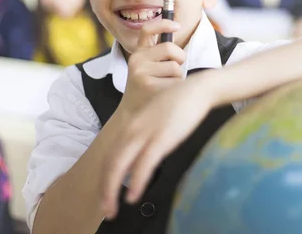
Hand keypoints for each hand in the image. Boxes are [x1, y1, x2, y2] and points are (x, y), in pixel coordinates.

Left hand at [100, 72, 214, 218]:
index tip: (105, 196)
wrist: (197, 89)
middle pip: (111, 164)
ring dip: (112, 191)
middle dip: (105, 190)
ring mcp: (145, 133)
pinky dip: (135, 182)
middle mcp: (132, 130)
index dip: (105, 179)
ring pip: (120, 166)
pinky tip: (133, 196)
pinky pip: (144, 164)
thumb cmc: (179, 104)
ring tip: (112, 210)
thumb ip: (146, 138)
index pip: (110, 156)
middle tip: (105, 211)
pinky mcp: (161, 138)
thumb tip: (142, 160)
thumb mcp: (156, 120)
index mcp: (131, 126)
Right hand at [120, 19, 186, 113]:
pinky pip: (176, 82)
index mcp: (138, 53)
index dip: (163, 24)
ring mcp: (141, 73)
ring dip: (178, 77)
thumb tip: (178, 28)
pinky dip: (176, 88)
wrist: (133, 114)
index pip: (148, 29)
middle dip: (180, 57)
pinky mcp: (149, 87)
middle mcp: (137, 60)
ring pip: (176, 67)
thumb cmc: (148, 87)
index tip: (177, 25)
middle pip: (170, 48)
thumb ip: (160, 53)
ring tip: (167, 84)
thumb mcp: (148, 67)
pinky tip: (166, 94)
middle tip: (177, 67)